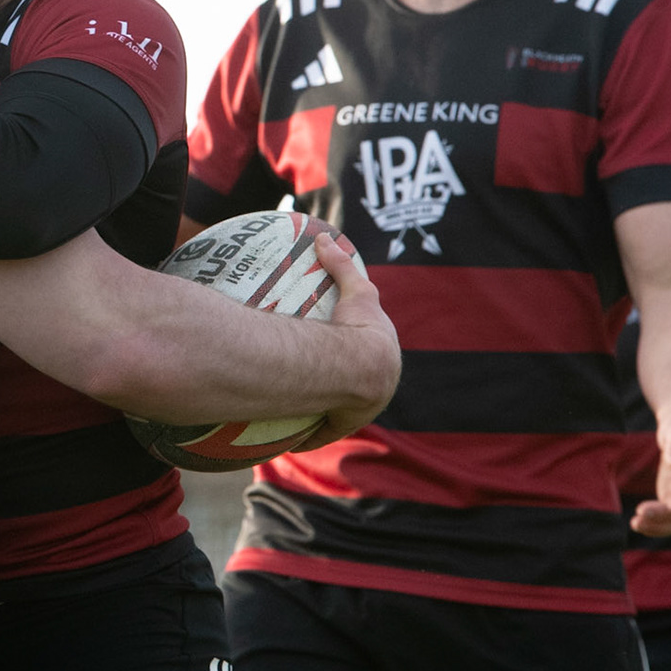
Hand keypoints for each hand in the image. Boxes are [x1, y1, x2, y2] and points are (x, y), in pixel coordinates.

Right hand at [296, 234, 399, 450]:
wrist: (362, 368)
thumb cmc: (359, 328)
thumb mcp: (357, 291)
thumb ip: (340, 264)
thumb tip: (322, 236)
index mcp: (382, 361)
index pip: (371, 356)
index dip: (358, 352)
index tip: (343, 349)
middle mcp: (375, 390)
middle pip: (354, 388)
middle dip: (341, 388)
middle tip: (317, 379)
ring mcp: (357, 410)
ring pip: (337, 412)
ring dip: (322, 413)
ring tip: (296, 408)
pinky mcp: (339, 426)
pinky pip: (318, 431)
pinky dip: (305, 433)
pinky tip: (289, 434)